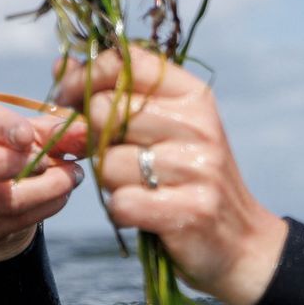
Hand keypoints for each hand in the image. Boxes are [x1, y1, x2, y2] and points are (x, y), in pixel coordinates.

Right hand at [0, 99, 85, 260]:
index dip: (3, 129)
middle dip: (18, 165)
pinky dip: (46, 207)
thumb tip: (85, 132)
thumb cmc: (18, 151)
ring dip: (48, 190)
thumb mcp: (36, 134)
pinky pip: (14, 221)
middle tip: (55, 163)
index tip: (27, 136)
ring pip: (3, 200)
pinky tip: (60, 196)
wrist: (0, 193)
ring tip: (72, 178)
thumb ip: (58, 132)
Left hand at [65, 46, 286, 304]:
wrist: (242, 242)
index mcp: (194, 97)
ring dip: (110, 182)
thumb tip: (61, 65)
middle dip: (92, 138)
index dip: (84, 77)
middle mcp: (198, 126)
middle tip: (110, 157)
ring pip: (107, 162)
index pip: (126, 63)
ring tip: (139, 189)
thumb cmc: (189, 180)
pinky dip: (123, 212)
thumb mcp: (165, 129)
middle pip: (104, 111)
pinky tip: (144, 213)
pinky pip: (120, 203)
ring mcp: (196, 169)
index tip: (68, 100)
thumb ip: (117, 97)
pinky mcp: (188, 211)